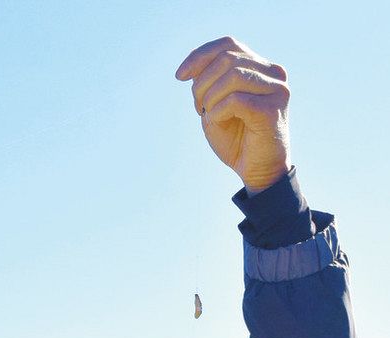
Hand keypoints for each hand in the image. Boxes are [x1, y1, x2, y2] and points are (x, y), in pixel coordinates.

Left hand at [176, 37, 289, 193]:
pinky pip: (236, 99)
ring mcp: (277, 90)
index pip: (229, 45)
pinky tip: (217, 122)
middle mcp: (274, 73)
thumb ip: (209, 84)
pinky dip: (218, 110)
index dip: (200, 56)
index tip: (179, 76)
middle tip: (198, 107)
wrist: (258, 173)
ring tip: (209, 116)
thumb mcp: (216, 107)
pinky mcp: (273, 109)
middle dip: (202, 83)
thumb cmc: (238, 141)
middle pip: (227, 59)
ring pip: (232, 76)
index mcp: (261, 68)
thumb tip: (194, 66)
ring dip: (210, 97)